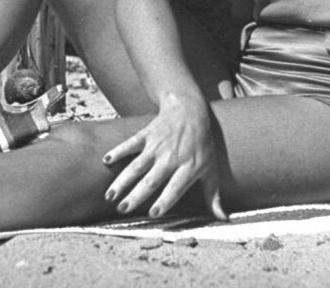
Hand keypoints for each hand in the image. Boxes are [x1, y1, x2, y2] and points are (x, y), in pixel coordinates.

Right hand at [101, 93, 226, 220]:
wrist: (190, 110)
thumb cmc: (202, 143)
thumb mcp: (211, 168)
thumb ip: (213, 195)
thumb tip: (223, 218)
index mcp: (189, 168)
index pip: (176, 188)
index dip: (165, 200)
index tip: (153, 214)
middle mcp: (171, 158)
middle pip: (151, 180)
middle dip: (136, 195)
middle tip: (122, 209)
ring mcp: (157, 145)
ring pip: (137, 165)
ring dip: (122, 180)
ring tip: (110, 195)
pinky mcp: (147, 134)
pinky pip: (131, 143)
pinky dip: (118, 150)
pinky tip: (106, 160)